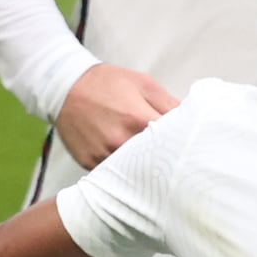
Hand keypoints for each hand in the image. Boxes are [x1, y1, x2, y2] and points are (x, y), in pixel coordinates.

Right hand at [54, 62, 176, 168]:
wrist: (64, 86)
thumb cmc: (107, 83)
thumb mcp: (143, 84)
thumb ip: (169, 104)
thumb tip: (192, 121)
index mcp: (138, 119)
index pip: (170, 143)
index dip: (179, 146)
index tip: (185, 147)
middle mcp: (119, 141)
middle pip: (153, 162)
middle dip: (162, 160)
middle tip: (168, 158)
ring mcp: (103, 155)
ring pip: (133, 172)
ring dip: (141, 167)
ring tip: (145, 159)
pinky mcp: (89, 163)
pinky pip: (112, 174)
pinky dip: (120, 170)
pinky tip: (124, 160)